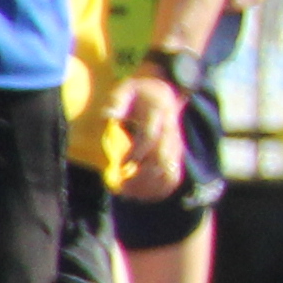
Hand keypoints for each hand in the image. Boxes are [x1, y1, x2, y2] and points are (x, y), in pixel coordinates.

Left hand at [111, 77, 184, 202]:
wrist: (165, 92)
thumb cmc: (140, 93)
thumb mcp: (126, 88)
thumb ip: (118, 101)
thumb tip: (107, 115)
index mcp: (159, 115)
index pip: (150, 138)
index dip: (137, 153)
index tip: (121, 164)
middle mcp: (170, 132)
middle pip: (163, 159)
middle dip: (143, 175)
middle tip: (122, 184)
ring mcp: (175, 145)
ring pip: (170, 171)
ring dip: (150, 185)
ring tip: (128, 190)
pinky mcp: (175, 155)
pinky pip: (173, 177)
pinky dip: (159, 189)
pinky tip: (139, 193)